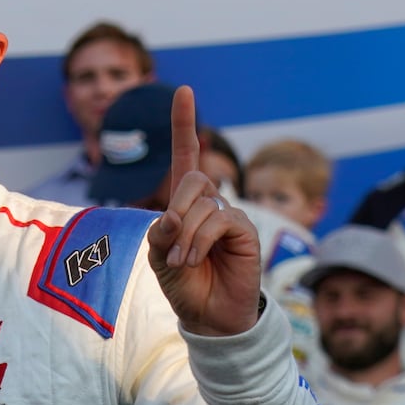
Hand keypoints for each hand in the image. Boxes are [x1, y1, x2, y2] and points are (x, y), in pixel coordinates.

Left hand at [145, 87, 261, 336]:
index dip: (183, 124)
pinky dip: (201, 239)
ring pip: (204, 203)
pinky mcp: (245, 229)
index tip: (183, 90)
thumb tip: (175, 215)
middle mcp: (211, 202)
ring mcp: (230, 214)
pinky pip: (221, 219)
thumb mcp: (159, 255)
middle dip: (177, 211)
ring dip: (186, 235)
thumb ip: (161, 231)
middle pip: (192, 178)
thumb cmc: (183, 282)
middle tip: (172, 249)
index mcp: (186, 202)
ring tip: (184, 261)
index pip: (186, 154)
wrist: (207, 314)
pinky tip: (197, 259)